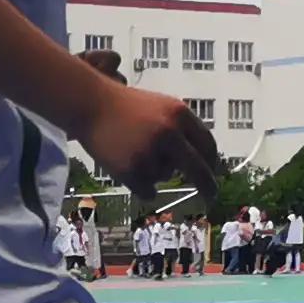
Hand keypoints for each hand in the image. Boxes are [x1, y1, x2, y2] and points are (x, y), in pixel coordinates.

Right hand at [81, 79, 221, 200]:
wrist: (90, 104)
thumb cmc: (126, 107)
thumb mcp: (161, 108)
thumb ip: (182, 129)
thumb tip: (203, 161)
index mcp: (179, 114)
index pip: (207, 144)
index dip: (211, 162)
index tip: (213, 174)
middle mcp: (168, 133)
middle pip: (198, 170)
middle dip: (208, 187)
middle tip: (211, 198)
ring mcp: (150, 152)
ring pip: (165, 177)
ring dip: (154, 172)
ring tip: (132, 150)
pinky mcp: (132, 169)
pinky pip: (149, 191)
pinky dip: (141, 186)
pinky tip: (126, 165)